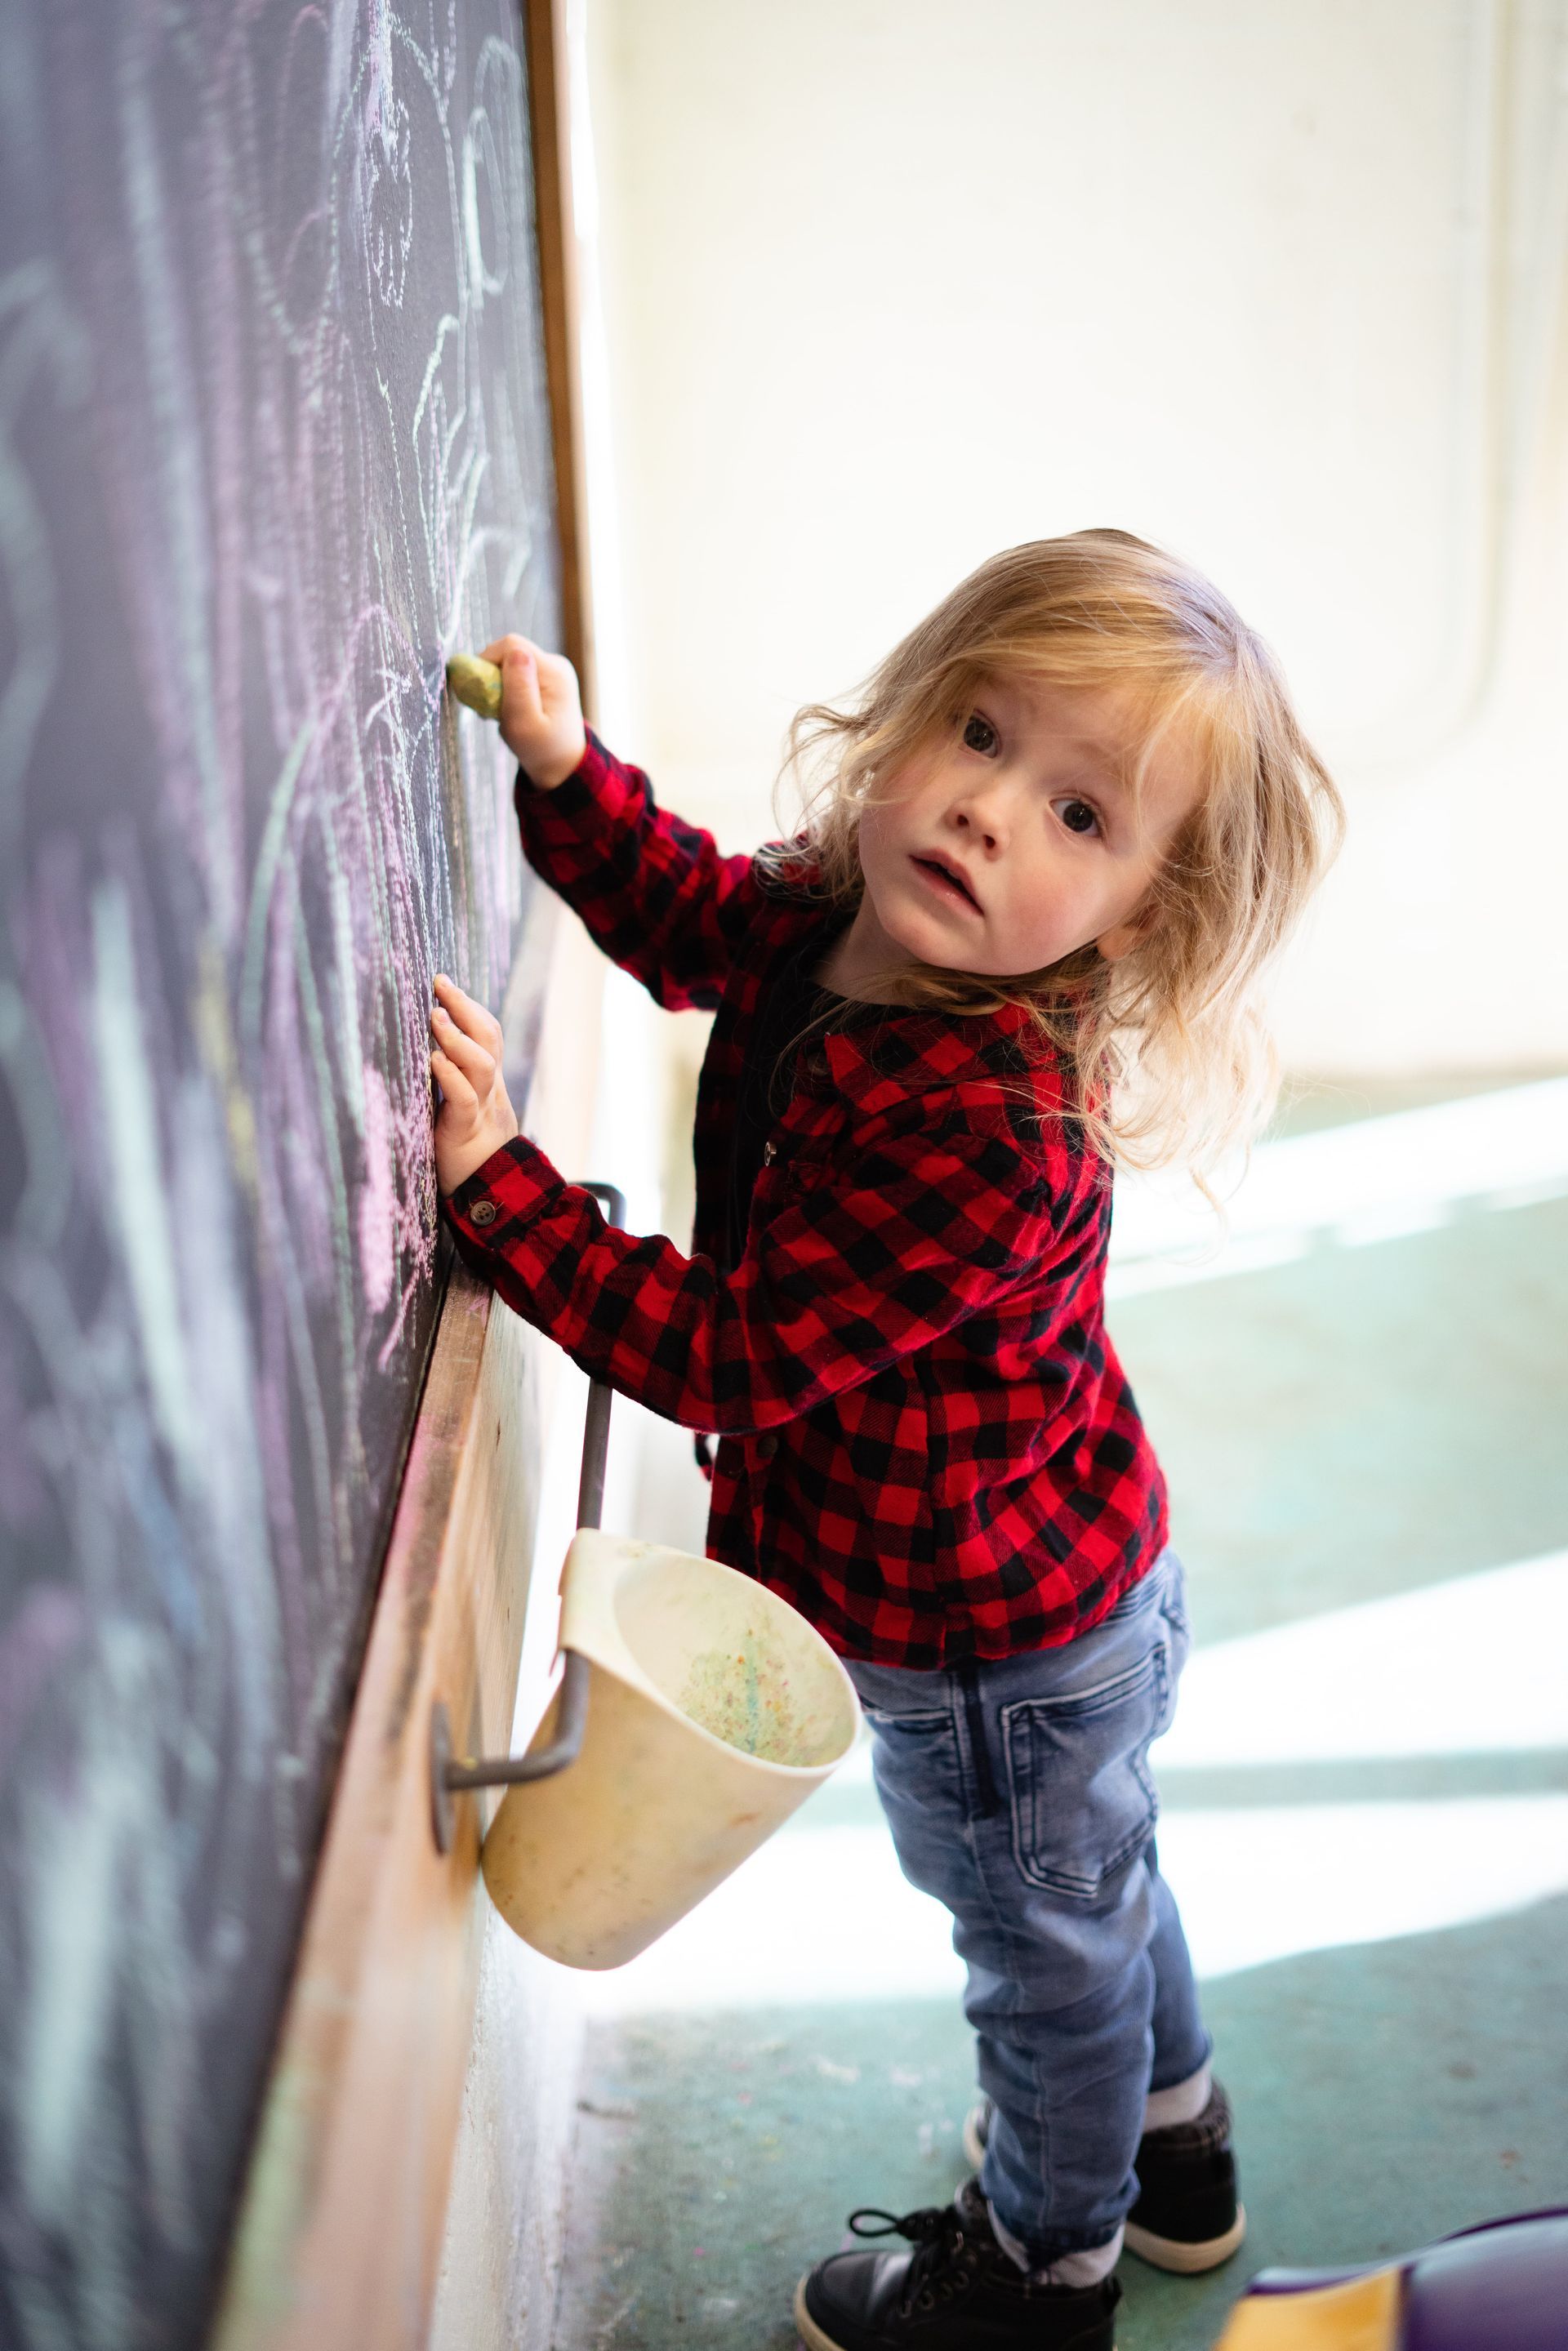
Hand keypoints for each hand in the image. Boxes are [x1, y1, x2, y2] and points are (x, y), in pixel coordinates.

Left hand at [429, 974, 520, 1194]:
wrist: (488, 1196)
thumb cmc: (463, 1153)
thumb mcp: (458, 1109)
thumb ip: (450, 1083)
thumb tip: (421, 1054)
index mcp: (487, 1083)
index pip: (488, 1035)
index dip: (470, 1007)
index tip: (444, 982)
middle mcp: (488, 1091)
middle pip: (489, 1038)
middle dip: (465, 1007)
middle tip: (441, 983)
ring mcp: (481, 1110)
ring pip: (482, 1065)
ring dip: (457, 1037)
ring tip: (435, 1016)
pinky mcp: (465, 1132)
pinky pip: (464, 1100)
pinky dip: (451, 1077)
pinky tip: (433, 1060)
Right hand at [479, 632, 585, 786]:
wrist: (561, 765)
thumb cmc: (541, 749)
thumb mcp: (524, 724)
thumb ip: (518, 687)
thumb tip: (515, 651)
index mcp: (554, 672)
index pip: (509, 645)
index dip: (486, 662)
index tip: (481, 693)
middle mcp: (555, 664)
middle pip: (508, 651)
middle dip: (490, 675)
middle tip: (489, 706)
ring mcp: (551, 669)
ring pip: (509, 662)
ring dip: (496, 684)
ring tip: (499, 711)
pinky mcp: (544, 678)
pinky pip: (515, 672)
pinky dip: (504, 688)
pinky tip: (507, 709)